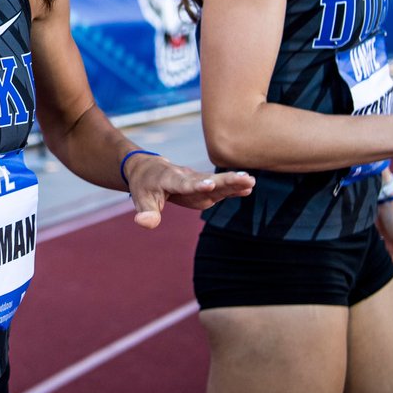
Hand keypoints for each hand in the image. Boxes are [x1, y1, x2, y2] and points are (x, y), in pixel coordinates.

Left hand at [124, 154, 254, 228]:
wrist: (150, 168)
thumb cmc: (145, 185)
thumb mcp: (141, 199)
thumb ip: (146, 212)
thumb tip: (144, 223)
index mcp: (170, 179)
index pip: (185, 184)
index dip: (197, 185)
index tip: (210, 184)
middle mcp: (187, 177)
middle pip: (208, 179)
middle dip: (225, 180)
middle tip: (244, 178)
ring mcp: (197, 181)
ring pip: (217, 182)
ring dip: (234, 182)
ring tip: (251, 182)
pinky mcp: (204, 187)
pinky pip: (219, 187)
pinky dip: (233, 188)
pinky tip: (248, 188)